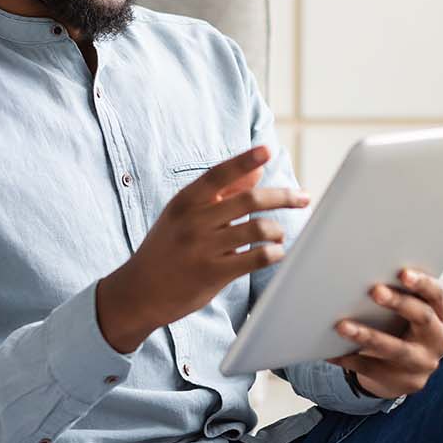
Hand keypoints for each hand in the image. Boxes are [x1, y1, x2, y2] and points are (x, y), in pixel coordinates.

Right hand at [97, 145, 309, 351]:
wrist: (139, 292)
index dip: (244, 160)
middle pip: (248, 199)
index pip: (219, 174)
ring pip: (257, 228)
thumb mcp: (185, 215)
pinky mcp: (212, 274)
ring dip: (277, 230)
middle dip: (282, 196)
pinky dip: (273, 253)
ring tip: (279, 235)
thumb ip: (220, 193)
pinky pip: (254, 258)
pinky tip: (275, 253)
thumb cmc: (168, 248)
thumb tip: (256, 169)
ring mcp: (202, 248)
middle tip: (302, 197)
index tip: (267, 150)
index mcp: (185, 201)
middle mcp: (193, 221)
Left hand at [325, 268, 442, 398]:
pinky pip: (372, 369)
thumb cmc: (403, 331)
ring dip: (367, 336)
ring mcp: (421, 364)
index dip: (423, 283)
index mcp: (441, 316)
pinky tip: (331, 351)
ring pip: (395, 349)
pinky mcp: (402, 382)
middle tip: (375, 290)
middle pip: (422, 318)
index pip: (437, 295)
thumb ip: (401, 296)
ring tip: (342, 326)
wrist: (404, 373)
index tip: (403, 273)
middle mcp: (437, 340)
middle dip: (398, 303)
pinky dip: (350, 358)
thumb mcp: (410, 314)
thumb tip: (365, 271)